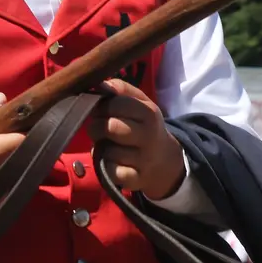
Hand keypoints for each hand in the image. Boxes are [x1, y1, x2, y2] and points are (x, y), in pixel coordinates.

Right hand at [0, 93, 25, 218]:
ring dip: (14, 156)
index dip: (25, 126)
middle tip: (5, 132)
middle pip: (25, 153)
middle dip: (19, 141)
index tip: (19, 119)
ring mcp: (0, 190)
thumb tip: (3, 98)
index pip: (25, 137)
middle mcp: (2, 173)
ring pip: (19, 167)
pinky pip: (9, 181)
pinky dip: (6, 172)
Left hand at [86, 79, 185, 199]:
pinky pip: (112, 172)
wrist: (164, 160)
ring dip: (102, 149)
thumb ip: (121, 89)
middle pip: (111, 127)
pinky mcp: (136, 179)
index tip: (99, 111)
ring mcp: (144, 159)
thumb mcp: (140, 104)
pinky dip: (106, 167)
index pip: (115, 104)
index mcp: (149, 113)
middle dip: (97, 127)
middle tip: (99, 129)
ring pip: (108, 151)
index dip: (101, 107)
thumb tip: (100, 83)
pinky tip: (111, 162)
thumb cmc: (143, 126)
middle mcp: (149, 136)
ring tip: (108, 146)